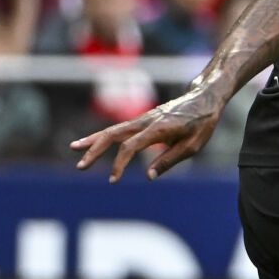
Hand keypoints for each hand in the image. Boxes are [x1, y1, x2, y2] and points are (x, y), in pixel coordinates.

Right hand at [71, 86, 224, 181]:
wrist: (204, 99)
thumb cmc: (202, 124)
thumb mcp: (192, 146)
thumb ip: (169, 160)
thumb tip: (148, 175)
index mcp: (158, 129)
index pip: (131, 147)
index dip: (120, 164)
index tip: (113, 180)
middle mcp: (146, 121)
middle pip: (113, 135)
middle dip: (95, 150)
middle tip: (81, 166)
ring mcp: (142, 118)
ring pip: (112, 129)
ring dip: (93, 140)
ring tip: (74, 149)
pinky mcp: (142, 120)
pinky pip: (119, 128)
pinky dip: (104, 136)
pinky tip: (92, 142)